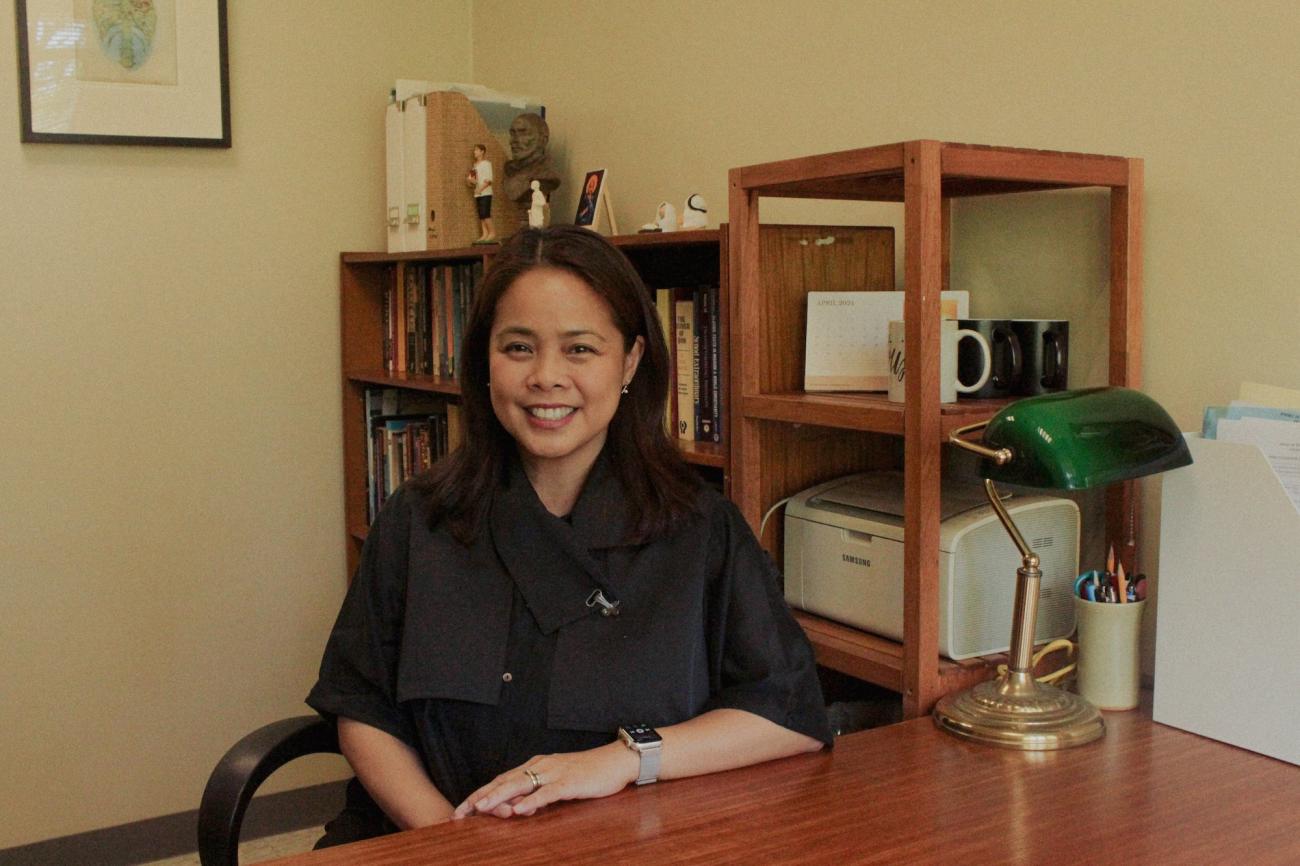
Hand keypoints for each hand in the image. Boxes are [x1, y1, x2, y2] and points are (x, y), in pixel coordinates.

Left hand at [453, 742, 637, 818]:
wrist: (614, 761)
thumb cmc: (587, 773)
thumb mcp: (557, 783)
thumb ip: (537, 793)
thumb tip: (518, 808)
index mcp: (535, 766)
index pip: (501, 780)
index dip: (480, 793)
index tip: (462, 809)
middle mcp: (540, 766)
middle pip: (504, 781)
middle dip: (481, 796)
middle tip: (461, 812)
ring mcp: (555, 772)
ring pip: (521, 784)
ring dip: (499, 796)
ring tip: (481, 808)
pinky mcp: (570, 782)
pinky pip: (547, 792)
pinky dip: (532, 801)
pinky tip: (520, 810)